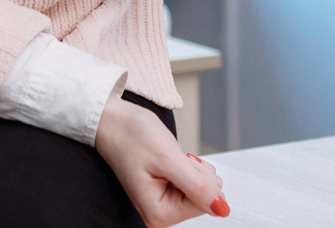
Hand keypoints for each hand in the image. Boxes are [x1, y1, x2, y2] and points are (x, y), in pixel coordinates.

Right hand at [93, 95, 229, 224]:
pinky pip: (192, 182)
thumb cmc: (131, 136)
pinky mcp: (165, 191)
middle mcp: (158, 214)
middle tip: (173, 159)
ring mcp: (162, 203)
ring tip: (170, 157)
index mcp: (157, 213)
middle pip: (202, 197)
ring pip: (200, 188)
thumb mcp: (168, 159)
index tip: (182, 163)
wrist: (113, 121)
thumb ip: (197, 186)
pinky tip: (172, 159)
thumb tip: (221, 209)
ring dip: (192, 168)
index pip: (203, 204)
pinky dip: (188, 167)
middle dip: (196, 173)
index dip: (200, 178)